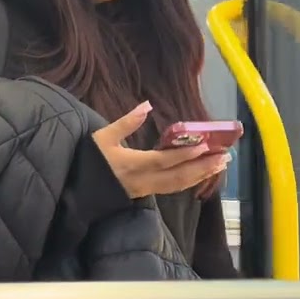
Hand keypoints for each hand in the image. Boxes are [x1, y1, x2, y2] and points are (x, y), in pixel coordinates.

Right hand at [92, 101, 229, 198]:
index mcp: (131, 165)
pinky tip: (201, 174)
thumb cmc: (88, 159)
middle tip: (223, 157)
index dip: (183, 155)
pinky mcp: (145, 193)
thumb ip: (125, 122)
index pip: (162, 161)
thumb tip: (146, 105)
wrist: (76, 188)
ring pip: (177, 186)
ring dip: (200, 176)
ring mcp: (145, 190)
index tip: (203, 147)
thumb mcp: (101, 137)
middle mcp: (142, 181)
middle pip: (177, 177)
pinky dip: (189, 181)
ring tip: (219, 165)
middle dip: (201, 168)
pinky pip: (171, 188)